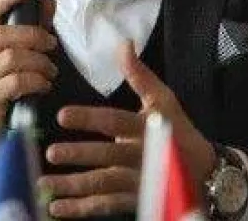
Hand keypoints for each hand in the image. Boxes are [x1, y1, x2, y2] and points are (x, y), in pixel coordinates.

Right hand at [0, 0, 57, 188]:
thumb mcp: (10, 57)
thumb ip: (29, 28)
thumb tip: (48, 0)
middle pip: (1, 35)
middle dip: (33, 35)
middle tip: (52, 43)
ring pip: (11, 58)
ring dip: (39, 61)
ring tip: (51, 70)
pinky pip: (15, 82)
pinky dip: (36, 80)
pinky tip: (44, 84)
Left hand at [39, 40, 216, 217]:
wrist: (204, 171)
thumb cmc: (178, 129)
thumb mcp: (163, 99)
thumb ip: (139, 74)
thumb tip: (123, 43)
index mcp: (147, 128)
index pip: (115, 121)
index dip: (88, 118)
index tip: (62, 115)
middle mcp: (142, 156)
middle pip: (108, 156)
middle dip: (79, 155)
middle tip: (50, 152)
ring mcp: (138, 182)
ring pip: (103, 185)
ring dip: (73, 186)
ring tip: (44, 183)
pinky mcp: (135, 201)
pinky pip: (105, 207)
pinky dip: (81, 210)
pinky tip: (57, 208)